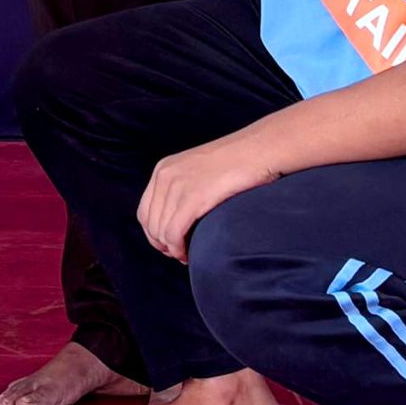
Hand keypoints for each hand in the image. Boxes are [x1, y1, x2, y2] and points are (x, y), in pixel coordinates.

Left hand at [137, 133, 284, 259]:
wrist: (261, 148)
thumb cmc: (238, 163)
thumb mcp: (199, 171)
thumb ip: (184, 188)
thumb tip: (178, 219)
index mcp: (163, 169)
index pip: (144, 212)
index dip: (154, 235)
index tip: (171, 247)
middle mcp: (165, 175)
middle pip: (150, 224)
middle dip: (162, 245)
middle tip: (181, 255)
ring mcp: (177, 185)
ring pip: (161, 231)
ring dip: (172, 250)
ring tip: (188, 255)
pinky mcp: (193, 197)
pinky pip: (174, 233)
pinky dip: (178, 249)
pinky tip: (189, 254)